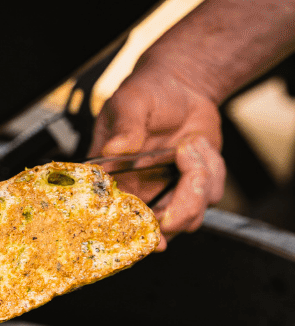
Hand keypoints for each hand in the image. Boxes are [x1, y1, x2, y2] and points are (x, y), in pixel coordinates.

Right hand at [89, 61, 225, 249]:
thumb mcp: (131, 101)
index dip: (135, 234)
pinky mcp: (195, 186)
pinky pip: (212, 194)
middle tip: (189, 175)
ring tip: (189, 144)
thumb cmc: (147, 93)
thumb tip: (115, 148)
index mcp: (113, 179)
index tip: (154, 238)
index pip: (117, 217)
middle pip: (159, 228)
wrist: (181, 86)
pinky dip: (212, 169)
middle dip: (180, 211)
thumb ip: (124, 125)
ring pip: (191, 215)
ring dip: (199, 180)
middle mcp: (139, 191)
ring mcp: (168, 192)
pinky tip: (198, 145)